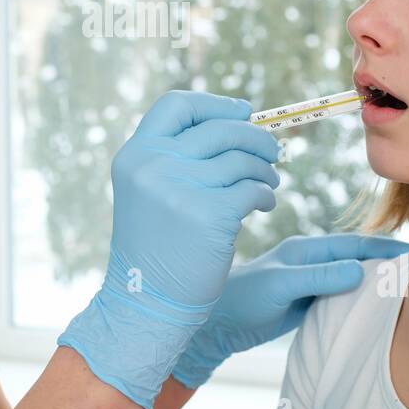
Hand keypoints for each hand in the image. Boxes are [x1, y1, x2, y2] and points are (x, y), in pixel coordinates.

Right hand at [57, 90, 280, 408]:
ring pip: (241, 159)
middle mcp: (154, 165)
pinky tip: (265, 204)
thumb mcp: (147, 193)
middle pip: (219, 129)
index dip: (214, 104)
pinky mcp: (210, 213)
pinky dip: (265, 194)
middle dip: (255, 137)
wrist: (147, 303)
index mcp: (135, 155)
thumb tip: (233, 121)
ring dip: (264, 169)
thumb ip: (174, 159)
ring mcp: (181, 188)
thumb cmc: (154, 249)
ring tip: (270, 184)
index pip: (176, 105)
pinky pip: (251, 189)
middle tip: (273, 152)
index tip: (243, 111)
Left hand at [171, 232, 408, 388]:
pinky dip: (363, 297)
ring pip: (352, 276)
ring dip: (378, 279)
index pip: (355, 245)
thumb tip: (360, 270)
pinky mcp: (307, 300)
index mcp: (305, 249)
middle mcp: (310, 260)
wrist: (215, 324)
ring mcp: (310, 280)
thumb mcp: (280, 286)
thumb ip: (317, 278)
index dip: (386, 249)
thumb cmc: (242, 300)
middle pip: (359, 257)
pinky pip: (342, 295)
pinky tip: (380, 306)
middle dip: (390, 260)